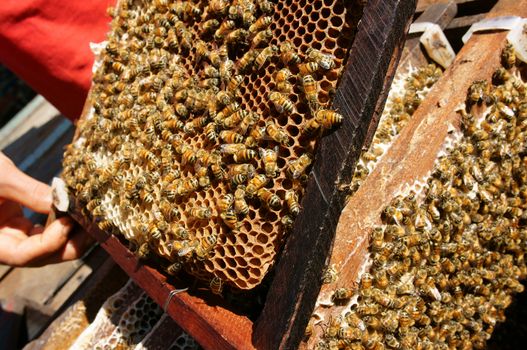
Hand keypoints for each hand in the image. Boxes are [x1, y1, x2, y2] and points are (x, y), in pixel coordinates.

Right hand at [0, 152, 92, 266]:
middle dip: (69, 243)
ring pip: (47, 247)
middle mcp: (0, 245)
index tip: (70, 220)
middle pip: (41, 257)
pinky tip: (76, 207)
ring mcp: (11, 236)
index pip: (24, 256)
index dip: (51, 242)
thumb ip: (29, 192)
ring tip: (89, 214)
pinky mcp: (19, 225)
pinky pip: (46, 230)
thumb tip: (65, 203)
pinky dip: (63, 221)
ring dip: (71, 233)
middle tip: (93, 224)